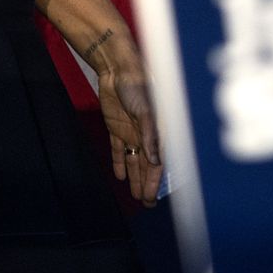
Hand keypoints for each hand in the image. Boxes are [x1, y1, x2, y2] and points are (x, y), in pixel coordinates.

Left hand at [88, 33, 161, 205]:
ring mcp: (130, 132)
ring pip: (133, 161)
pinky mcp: (115, 127)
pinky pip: (118, 149)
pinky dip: (119, 162)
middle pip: (146, 166)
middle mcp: (145, 135)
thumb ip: (151, 136)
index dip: (154, 182)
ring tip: (134, 195)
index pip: (156, 163)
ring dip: (134, 177)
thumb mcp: (146, 111)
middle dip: (146, 185)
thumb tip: (156, 161)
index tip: (152, 198)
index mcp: (157, 131)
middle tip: (147, 204)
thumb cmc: (138, 86)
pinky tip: (120, 176)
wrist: (118, 69)